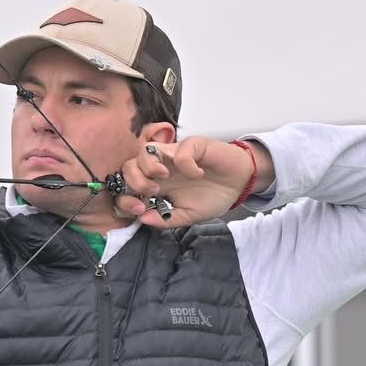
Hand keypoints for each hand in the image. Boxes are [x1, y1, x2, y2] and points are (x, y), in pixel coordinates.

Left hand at [114, 136, 270, 228]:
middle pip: (129, 165)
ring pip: (145, 151)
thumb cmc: (213, 196)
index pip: (128, 186)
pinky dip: (185, 163)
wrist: (239, 183)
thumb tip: (142, 220)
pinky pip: (179, 149)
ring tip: (164, 181)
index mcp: (156, 186)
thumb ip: (166, 219)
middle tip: (153, 193)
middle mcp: (160, 168)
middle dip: (134, 181)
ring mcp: (174, 155)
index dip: (126, 197)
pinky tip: (197, 174)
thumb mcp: (188, 216)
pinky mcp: (192, 146)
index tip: (139, 209)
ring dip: (149, 168)